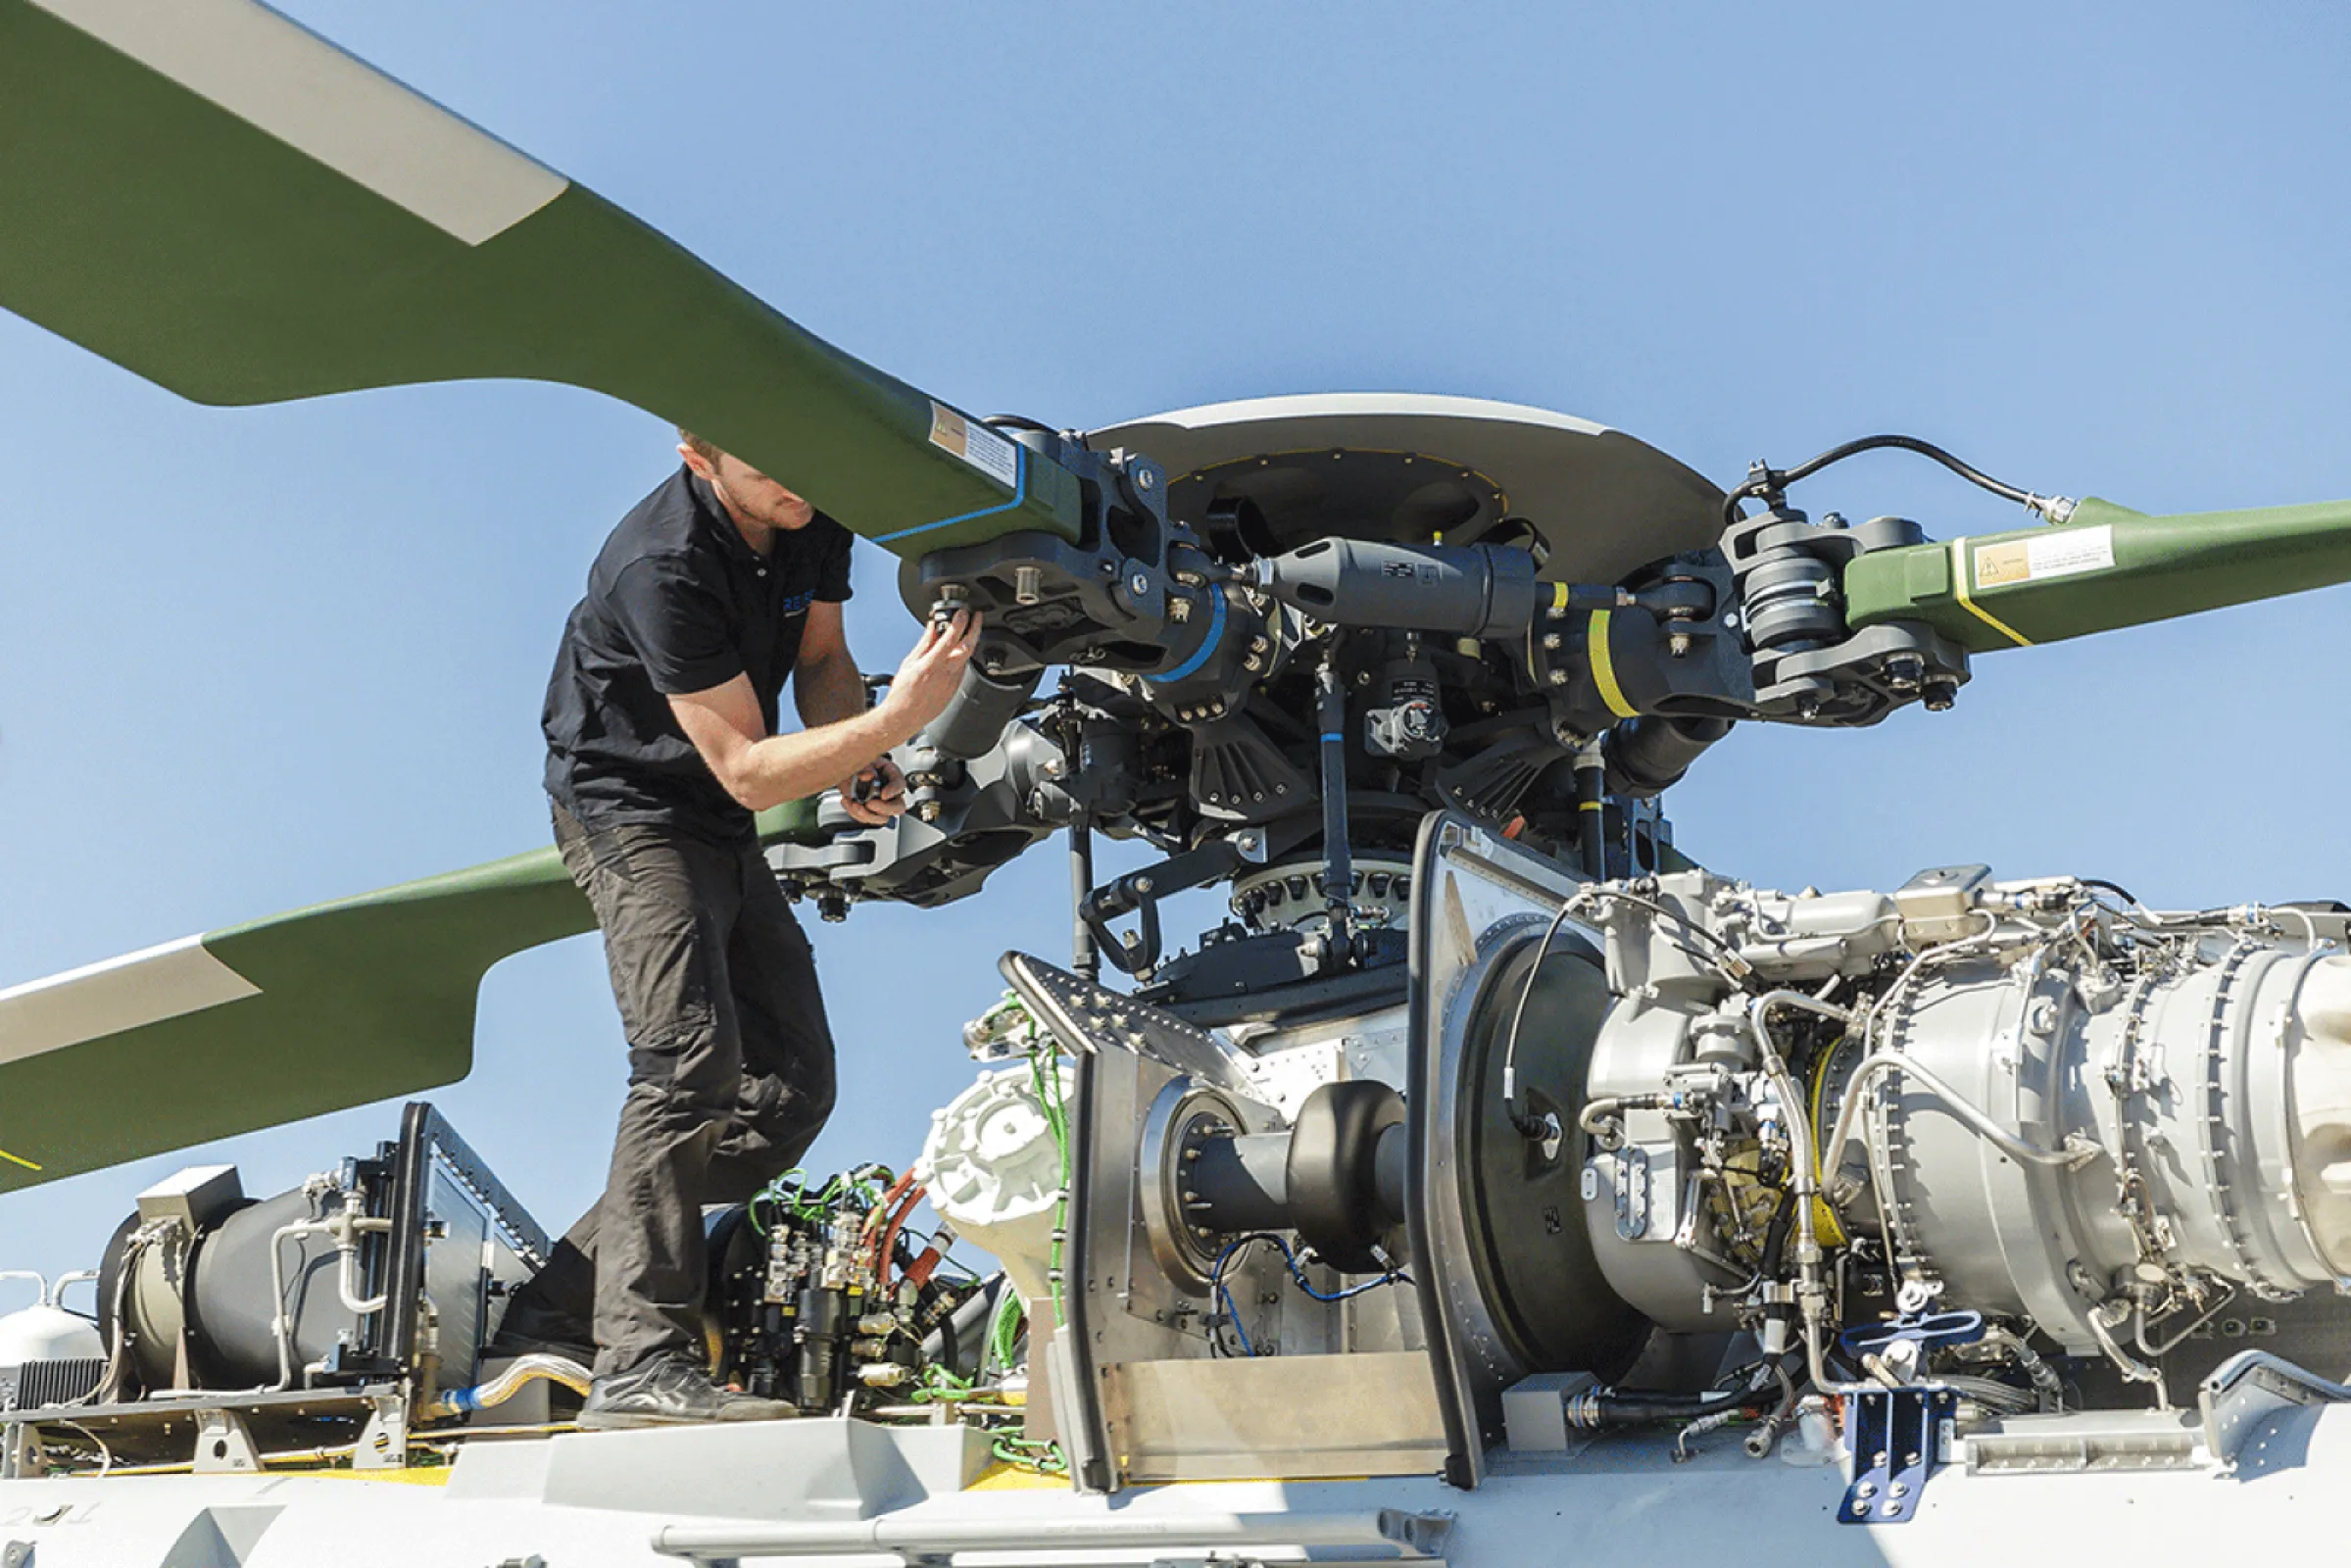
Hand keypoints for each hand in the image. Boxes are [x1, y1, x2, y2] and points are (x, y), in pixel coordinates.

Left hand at [839, 756, 906, 826]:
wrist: (848, 772)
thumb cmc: (861, 765)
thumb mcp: (864, 760)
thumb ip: (866, 767)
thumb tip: (868, 775)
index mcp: (892, 775)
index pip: (900, 784)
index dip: (893, 791)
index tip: (883, 794)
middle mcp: (890, 792)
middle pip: (897, 807)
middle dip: (883, 808)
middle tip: (869, 803)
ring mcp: (881, 804)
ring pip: (882, 818)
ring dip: (867, 814)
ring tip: (855, 804)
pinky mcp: (870, 812)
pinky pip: (867, 818)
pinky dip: (855, 813)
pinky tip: (849, 802)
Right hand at [880, 609, 980, 735]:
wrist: (905, 717)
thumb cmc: (902, 693)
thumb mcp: (909, 662)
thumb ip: (924, 644)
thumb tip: (932, 628)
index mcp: (931, 664)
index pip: (951, 639)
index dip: (959, 623)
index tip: (963, 613)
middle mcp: (945, 673)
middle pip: (968, 647)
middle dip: (975, 629)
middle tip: (977, 617)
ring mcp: (953, 683)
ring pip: (968, 658)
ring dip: (970, 642)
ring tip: (968, 631)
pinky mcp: (955, 690)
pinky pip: (963, 669)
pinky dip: (963, 657)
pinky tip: (958, 653)